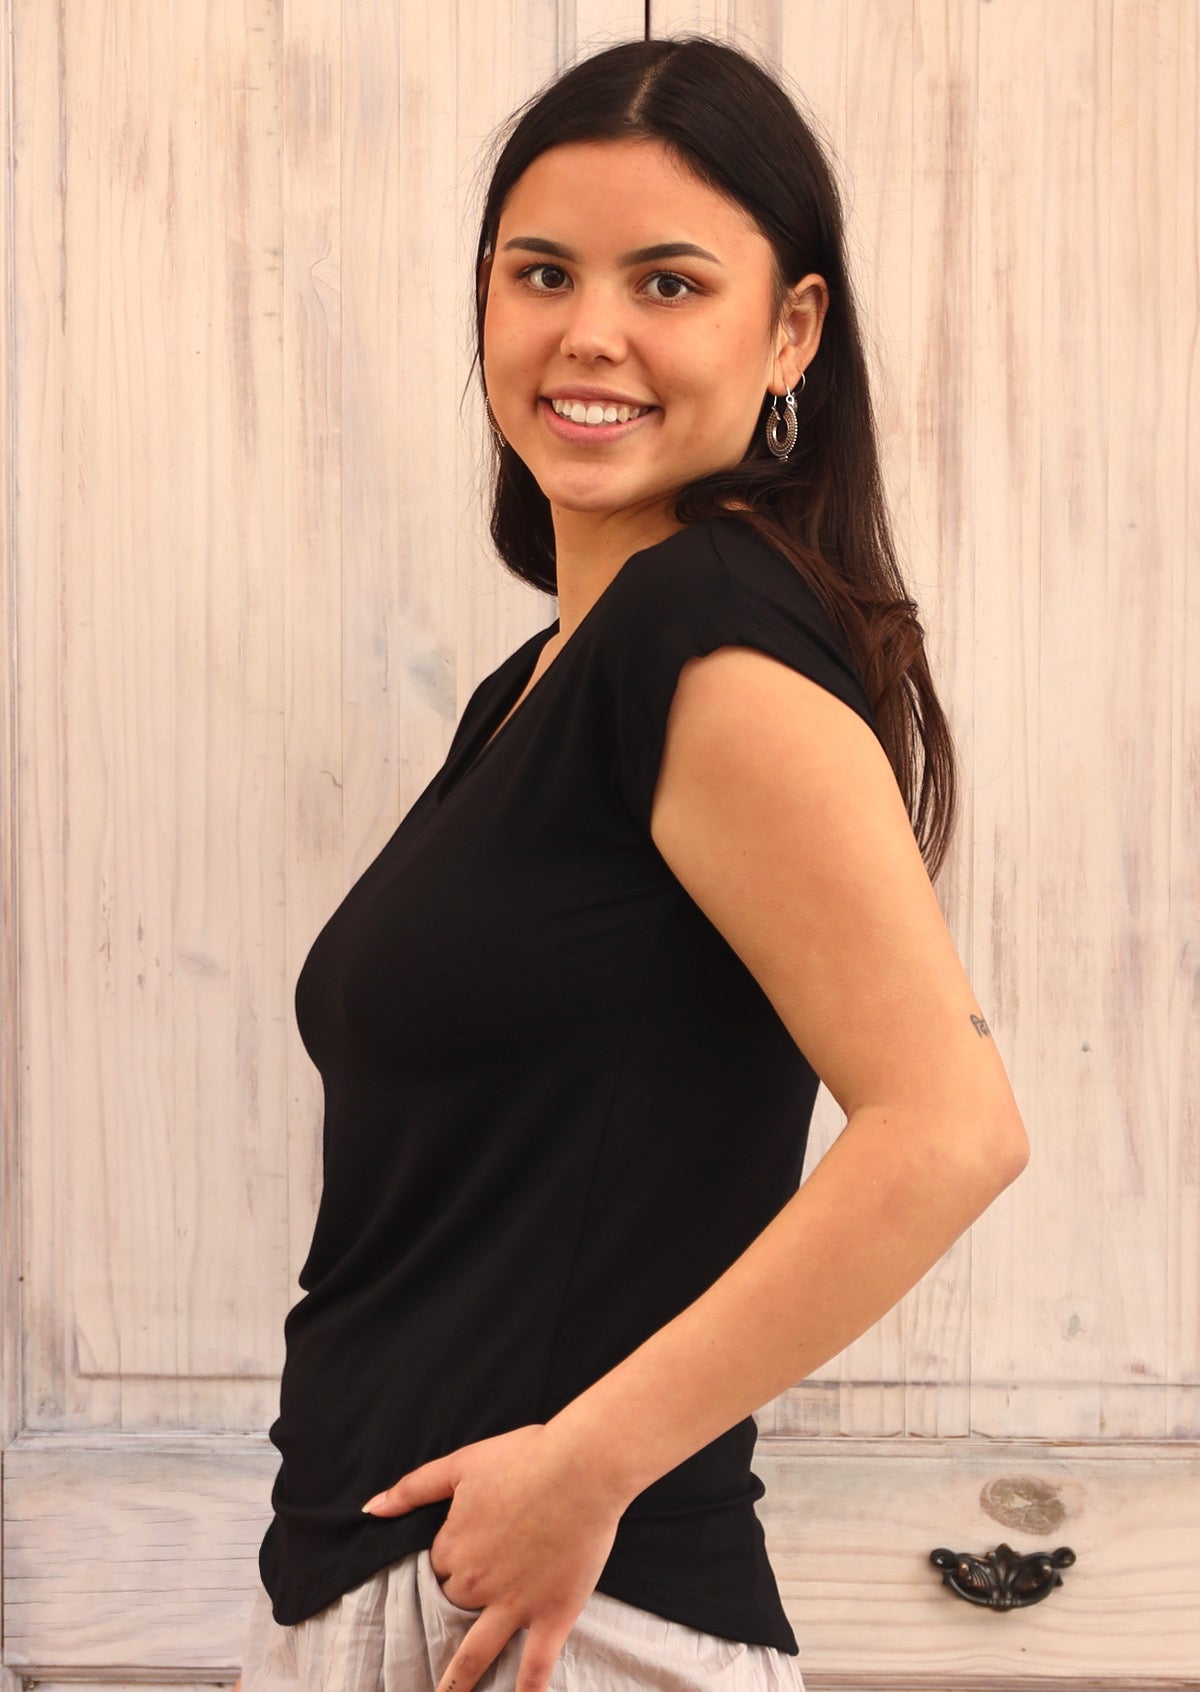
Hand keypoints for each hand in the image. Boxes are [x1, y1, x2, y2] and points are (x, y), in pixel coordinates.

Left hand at [360, 1423, 628, 1691]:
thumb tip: (371, 1508)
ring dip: (457, 1683)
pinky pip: (535, 1664)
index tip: (467, 1548)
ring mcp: (514, 1604)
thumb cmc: (525, 1457)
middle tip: (471, 1601)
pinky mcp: (552, 1615)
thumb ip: (413, 1489)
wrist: (582, 1467)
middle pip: (454, 1605)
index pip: (436, 1567)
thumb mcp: (461, 1464)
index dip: (451, 1558)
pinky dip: (526, 1691)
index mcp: (453, 1547)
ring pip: (476, 1653)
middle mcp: (476, 1584)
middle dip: (458, 1604)